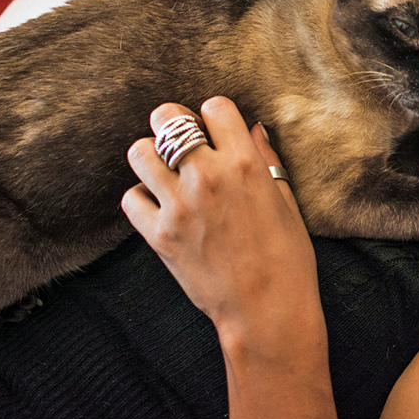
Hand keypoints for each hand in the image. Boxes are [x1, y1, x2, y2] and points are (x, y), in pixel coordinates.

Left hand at [121, 97, 320, 340]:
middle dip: (173, 121)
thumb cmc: (287, 258)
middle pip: (168, 118)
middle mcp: (208, 176)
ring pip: (140, 152)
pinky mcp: (159, 235)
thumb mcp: (286, 201)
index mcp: (245, 164)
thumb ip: (266, 160)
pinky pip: (131, 198)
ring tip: (166, 170)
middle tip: (181, 139)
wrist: (266, 311)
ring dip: (152, 156)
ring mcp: (179, 205)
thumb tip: (253, 129)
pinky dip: (142, 197)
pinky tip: (160, 205)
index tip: (216, 130)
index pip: (214, 107)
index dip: (214, 115)